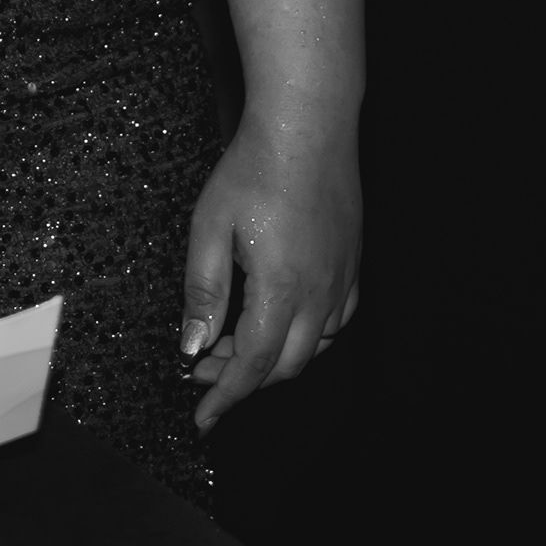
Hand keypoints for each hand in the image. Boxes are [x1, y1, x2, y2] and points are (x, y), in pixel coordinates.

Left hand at [178, 119, 361, 431]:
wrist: (308, 124)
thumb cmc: (254, 168)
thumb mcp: (209, 227)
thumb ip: (203, 292)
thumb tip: (192, 346)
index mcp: (280, 290)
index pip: (251, 366)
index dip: (225, 398)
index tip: (203, 420)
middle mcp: (319, 293)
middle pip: (284, 366)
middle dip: (242, 380)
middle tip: (204, 371)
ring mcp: (342, 279)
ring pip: (314, 348)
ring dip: (274, 360)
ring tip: (234, 345)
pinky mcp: (352, 263)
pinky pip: (338, 321)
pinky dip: (309, 338)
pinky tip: (285, 323)